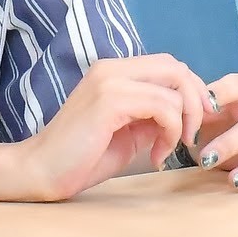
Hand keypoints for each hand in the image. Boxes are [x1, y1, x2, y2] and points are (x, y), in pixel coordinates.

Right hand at [18, 56, 209, 199]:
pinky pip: (163, 107)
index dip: (191, 91)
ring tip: (165, 151)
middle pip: (176, 68)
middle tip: (192, 135)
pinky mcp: (110, 100)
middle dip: (196, 102)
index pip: (168, 65)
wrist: (41, 171)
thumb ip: (153, 116)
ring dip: (182, 124)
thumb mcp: (129, 132)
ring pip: (174, 88)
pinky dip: (170, 132)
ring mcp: (110, 81)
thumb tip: (188, 113)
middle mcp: (111, 69)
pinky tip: (156, 156)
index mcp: (114, 72)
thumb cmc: (82, 157)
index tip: (194, 124)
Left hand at [199, 72, 237, 189]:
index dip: (223, 93)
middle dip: (230, 143)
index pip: (237, 85)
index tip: (208, 105)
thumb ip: (193, 106)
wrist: (218, 141)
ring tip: (233, 181)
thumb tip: (185, 108)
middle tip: (206, 160)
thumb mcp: (198, 111)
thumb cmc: (209, 121)